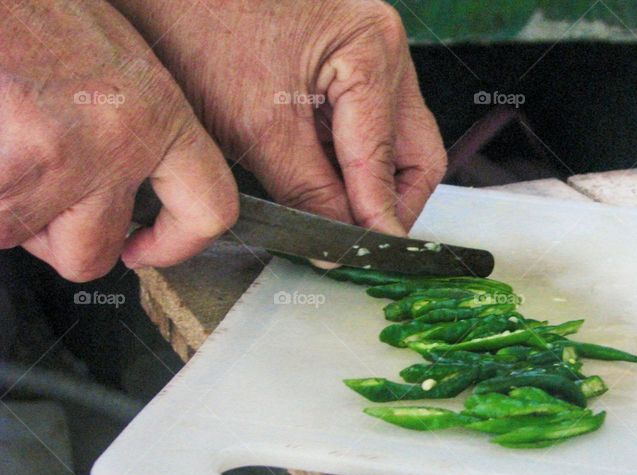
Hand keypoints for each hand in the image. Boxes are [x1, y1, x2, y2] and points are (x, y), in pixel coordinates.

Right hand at [0, 0, 236, 280]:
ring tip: (2, 150)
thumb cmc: (33, 9)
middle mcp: (115, 145)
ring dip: (6, 208)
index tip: (146, 249)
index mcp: (157, 113)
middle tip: (40, 203)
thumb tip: (119, 182)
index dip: (177, 244)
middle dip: (56, 240)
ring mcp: (57, 163)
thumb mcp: (108, 60)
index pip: (208, 208)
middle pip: (93, 253)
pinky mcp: (4, 174)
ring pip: (24, 236)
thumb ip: (125, 127)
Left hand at [111, 0, 445, 234]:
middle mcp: (382, 48)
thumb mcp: (259, 129)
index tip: (368, 258)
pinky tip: (318, 182)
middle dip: (388, 203)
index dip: (378, 219)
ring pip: (392, 145)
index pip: (390, 162)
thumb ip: (311, 194)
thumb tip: (341, 243)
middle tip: (357, 242)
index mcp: (372, 52)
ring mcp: (366, 54)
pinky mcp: (342, 64)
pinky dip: (345, 162)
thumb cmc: (197, 26)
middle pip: (412, 153)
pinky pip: (363, 128)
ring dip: (365, 184)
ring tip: (331, 214)